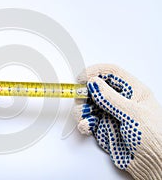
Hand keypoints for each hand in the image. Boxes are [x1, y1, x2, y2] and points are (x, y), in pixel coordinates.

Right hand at [74, 64, 161, 179]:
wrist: (154, 163)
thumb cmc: (155, 138)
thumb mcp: (133, 114)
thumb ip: (111, 98)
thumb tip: (94, 83)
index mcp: (132, 91)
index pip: (111, 73)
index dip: (95, 72)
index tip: (81, 78)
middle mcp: (120, 101)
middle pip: (95, 88)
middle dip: (84, 93)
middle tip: (80, 99)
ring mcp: (110, 114)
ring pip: (88, 104)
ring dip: (82, 109)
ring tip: (86, 117)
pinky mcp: (102, 127)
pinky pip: (87, 120)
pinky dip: (83, 123)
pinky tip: (87, 126)